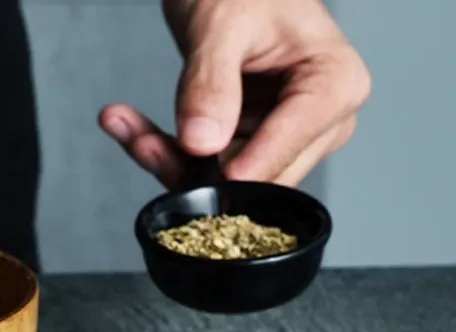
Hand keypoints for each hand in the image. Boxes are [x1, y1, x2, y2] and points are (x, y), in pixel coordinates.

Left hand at [98, 0, 370, 188]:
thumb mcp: (221, 25)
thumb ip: (211, 84)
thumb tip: (202, 144)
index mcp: (335, 86)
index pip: (287, 148)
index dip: (240, 169)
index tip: (198, 164)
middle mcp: (319, 123)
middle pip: (255, 176)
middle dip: (194, 165)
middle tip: (142, 141)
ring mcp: (282, 141)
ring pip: (221, 182)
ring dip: (167, 160)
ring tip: (122, 123)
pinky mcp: (246, 149)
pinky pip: (202, 170)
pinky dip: (162, 151)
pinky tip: (125, 124)